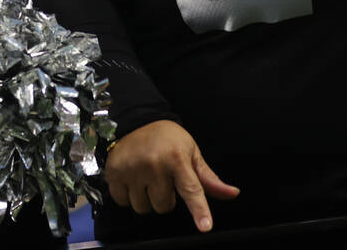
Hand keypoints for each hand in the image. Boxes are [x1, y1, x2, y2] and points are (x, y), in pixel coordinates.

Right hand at [105, 120, 238, 232]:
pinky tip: (131, 180)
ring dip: (145, 199)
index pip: (191, 190)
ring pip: (142, 207)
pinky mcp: (114, 172)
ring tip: (145, 180)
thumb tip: (232, 193)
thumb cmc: (168, 139)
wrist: (136, 119)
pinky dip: (127, 196)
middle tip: (162, 179)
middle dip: (164, 198)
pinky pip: (122, 201)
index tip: (205, 226)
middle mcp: (154, 164)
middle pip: (163, 206)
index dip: (199, 211)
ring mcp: (132, 169)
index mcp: (177, 159)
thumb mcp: (191, 153)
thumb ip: (208, 179)